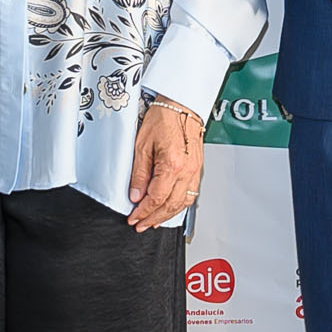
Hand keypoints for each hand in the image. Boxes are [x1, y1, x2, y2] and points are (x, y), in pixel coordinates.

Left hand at [127, 99, 206, 228]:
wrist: (181, 106)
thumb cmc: (163, 119)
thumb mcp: (142, 145)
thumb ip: (139, 173)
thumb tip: (135, 194)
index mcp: (172, 164)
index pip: (156, 198)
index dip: (143, 212)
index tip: (134, 218)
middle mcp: (187, 171)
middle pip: (170, 205)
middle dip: (153, 218)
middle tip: (141, 224)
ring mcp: (195, 171)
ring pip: (182, 203)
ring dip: (167, 215)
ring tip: (153, 221)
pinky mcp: (197, 169)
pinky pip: (190, 195)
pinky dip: (179, 206)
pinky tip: (170, 208)